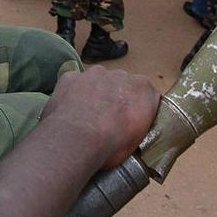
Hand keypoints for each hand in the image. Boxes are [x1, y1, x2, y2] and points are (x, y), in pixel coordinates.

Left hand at [40, 66, 159, 169]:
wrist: (77, 140)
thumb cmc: (112, 143)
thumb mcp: (139, 138)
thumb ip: (140, 120)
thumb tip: (134, 121)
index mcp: (142, 88)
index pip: (145, 93)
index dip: (136, 107)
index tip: (129, 120)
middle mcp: (120, 75)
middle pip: (121, 84)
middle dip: (115, 97)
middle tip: (107, 120)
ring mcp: (94, 73)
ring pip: (97, 80)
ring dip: (95, 93)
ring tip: (86, 117)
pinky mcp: (71, 77)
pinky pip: (75, 83)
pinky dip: (73, 93)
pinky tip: (70, 111)